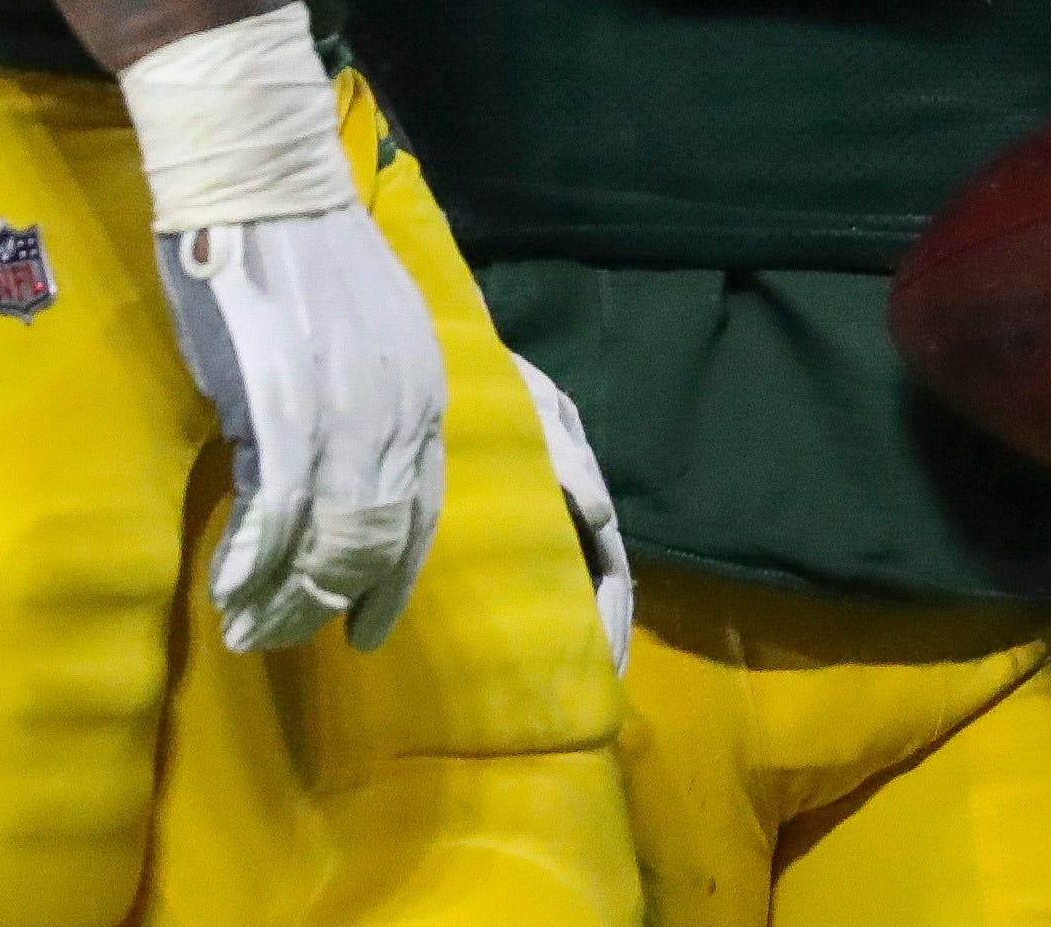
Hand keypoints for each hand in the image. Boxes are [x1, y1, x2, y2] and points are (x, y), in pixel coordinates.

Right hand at [156, 207, 450, 652]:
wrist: (263, 187)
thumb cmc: (307, 253)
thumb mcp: (371, 335)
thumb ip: (370, 403)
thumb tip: (346, 474)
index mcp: (423, 393)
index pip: (421, 515)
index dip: (392, 581)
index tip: (366, 629)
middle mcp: (397, 413)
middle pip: (375, 544)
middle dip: (329, 605)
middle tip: (282, 637)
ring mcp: (341, 415)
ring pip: (328, 544)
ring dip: (286, 600)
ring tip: (248, 628)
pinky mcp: (279, 412)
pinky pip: (275, 517)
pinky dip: (252, 564)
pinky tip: (229, 588)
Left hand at [513, 348, 633, 672]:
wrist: (439, 359)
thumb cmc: (491, 382)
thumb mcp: (533, 408)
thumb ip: (565, 457)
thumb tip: (603, 513)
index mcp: (582, 481)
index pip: (611, 562)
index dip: (611, 615)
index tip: (604, 665)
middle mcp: (565, 505)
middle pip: (594, 580)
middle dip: (596, 636)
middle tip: (585, 691)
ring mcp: (533, 515)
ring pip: (563, 581)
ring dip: (569, 630)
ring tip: (558, 682)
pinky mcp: (496, 523)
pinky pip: (524, 573)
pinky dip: (533, 611)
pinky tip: (514, 645)